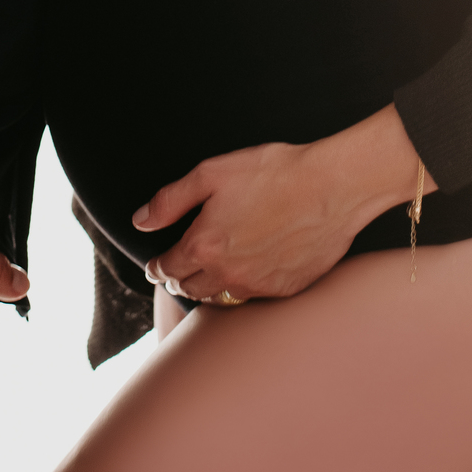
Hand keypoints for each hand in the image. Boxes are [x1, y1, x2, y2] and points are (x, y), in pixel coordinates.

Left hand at [133, 105, 434, 302]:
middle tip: (177, 268)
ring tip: (206, 274)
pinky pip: (251, 300)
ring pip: (218, 300)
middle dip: (178, 278)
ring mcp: (256, 286)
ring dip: (207, 289)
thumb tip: (141, 220)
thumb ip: (171, 199)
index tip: (155, 263)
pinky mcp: (283, 290)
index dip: (156, 265)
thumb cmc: (274, 173)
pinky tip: (243, 274)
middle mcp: (227, 274)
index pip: (167, 269)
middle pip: (189, 289)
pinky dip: (240, 290)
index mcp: (204, 245)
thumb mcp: (212, 172)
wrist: (331, 188)